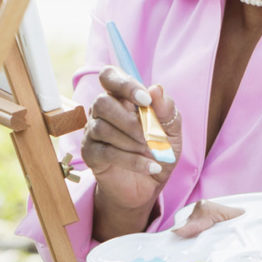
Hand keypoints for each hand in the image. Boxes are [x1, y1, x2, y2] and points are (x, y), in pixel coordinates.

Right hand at [81, 67, 183, 225]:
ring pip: (103, 128)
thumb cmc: (159, 150)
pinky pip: (107, 152)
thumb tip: (156, 89)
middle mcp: (102, 111)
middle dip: (131, 121)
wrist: (148, 185)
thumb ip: (166, 110)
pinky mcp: (90, 154)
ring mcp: (93, 132)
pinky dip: (133, 160)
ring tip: (154, 153)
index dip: (125, 85)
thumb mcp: (171, 130)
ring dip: (134, 143)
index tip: (146, 100)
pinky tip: (151, 167)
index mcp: (122, 97)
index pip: (109, 76)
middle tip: (151, 136)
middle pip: (102, 102)